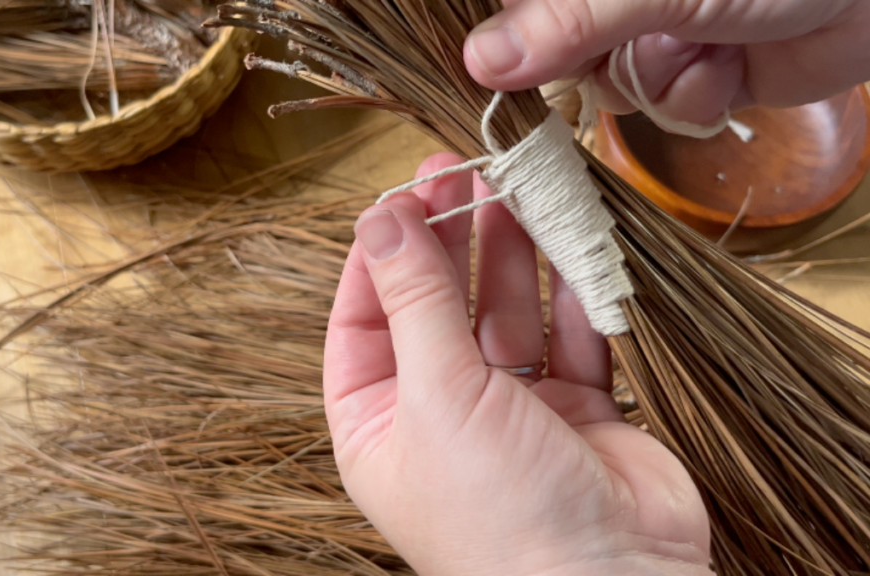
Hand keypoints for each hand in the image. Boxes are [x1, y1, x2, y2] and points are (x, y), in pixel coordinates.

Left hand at [324, 153, 713, 575]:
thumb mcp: (436, 394)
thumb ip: (415, 299)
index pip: (362, 319)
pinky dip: (576, 296)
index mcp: (380, 423)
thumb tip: (378, 218)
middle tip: (462, 171)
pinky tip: (572, 245)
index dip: (380, 255)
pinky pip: (573, 339)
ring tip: (515, 190)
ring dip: (512, 255)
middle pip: (438, 307)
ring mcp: (513, 413)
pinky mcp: (578, 413)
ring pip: (507, 315)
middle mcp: (441, 414)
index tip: (403, 195)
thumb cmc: (497, 513)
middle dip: (449, 241)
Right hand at [463, 0, 869, 124]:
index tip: (508, 67)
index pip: (517, 7)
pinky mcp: (686, 67)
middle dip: (599, 58)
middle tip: (646, 37)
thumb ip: (569, 20)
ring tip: (708, 39)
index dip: (512, 38)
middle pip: (550, 51)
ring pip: (604, 85)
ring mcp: (649, 28)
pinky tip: (733, 62)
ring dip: (658, 76)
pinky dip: (696, 94)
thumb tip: (480, 62)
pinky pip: (656, 106)